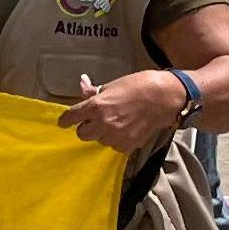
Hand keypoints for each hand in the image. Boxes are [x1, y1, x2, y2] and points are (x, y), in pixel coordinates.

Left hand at [59, 71, 187, 153]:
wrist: (165, 97)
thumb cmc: (140, 85)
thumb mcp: (114, 85)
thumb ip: (95, 91)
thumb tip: (82, 83)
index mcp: (96, 106)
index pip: (71, 117)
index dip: (65, 120)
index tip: (63, 122)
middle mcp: (103, 123)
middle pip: (82, 134)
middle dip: (86, 127)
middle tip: (94, 121)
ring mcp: (115, 136)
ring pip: (99, 140)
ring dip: (102, 133)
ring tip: (115, 122)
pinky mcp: (127, 145)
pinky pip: (114, 146)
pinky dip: (116, 139)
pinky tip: (125, 129)